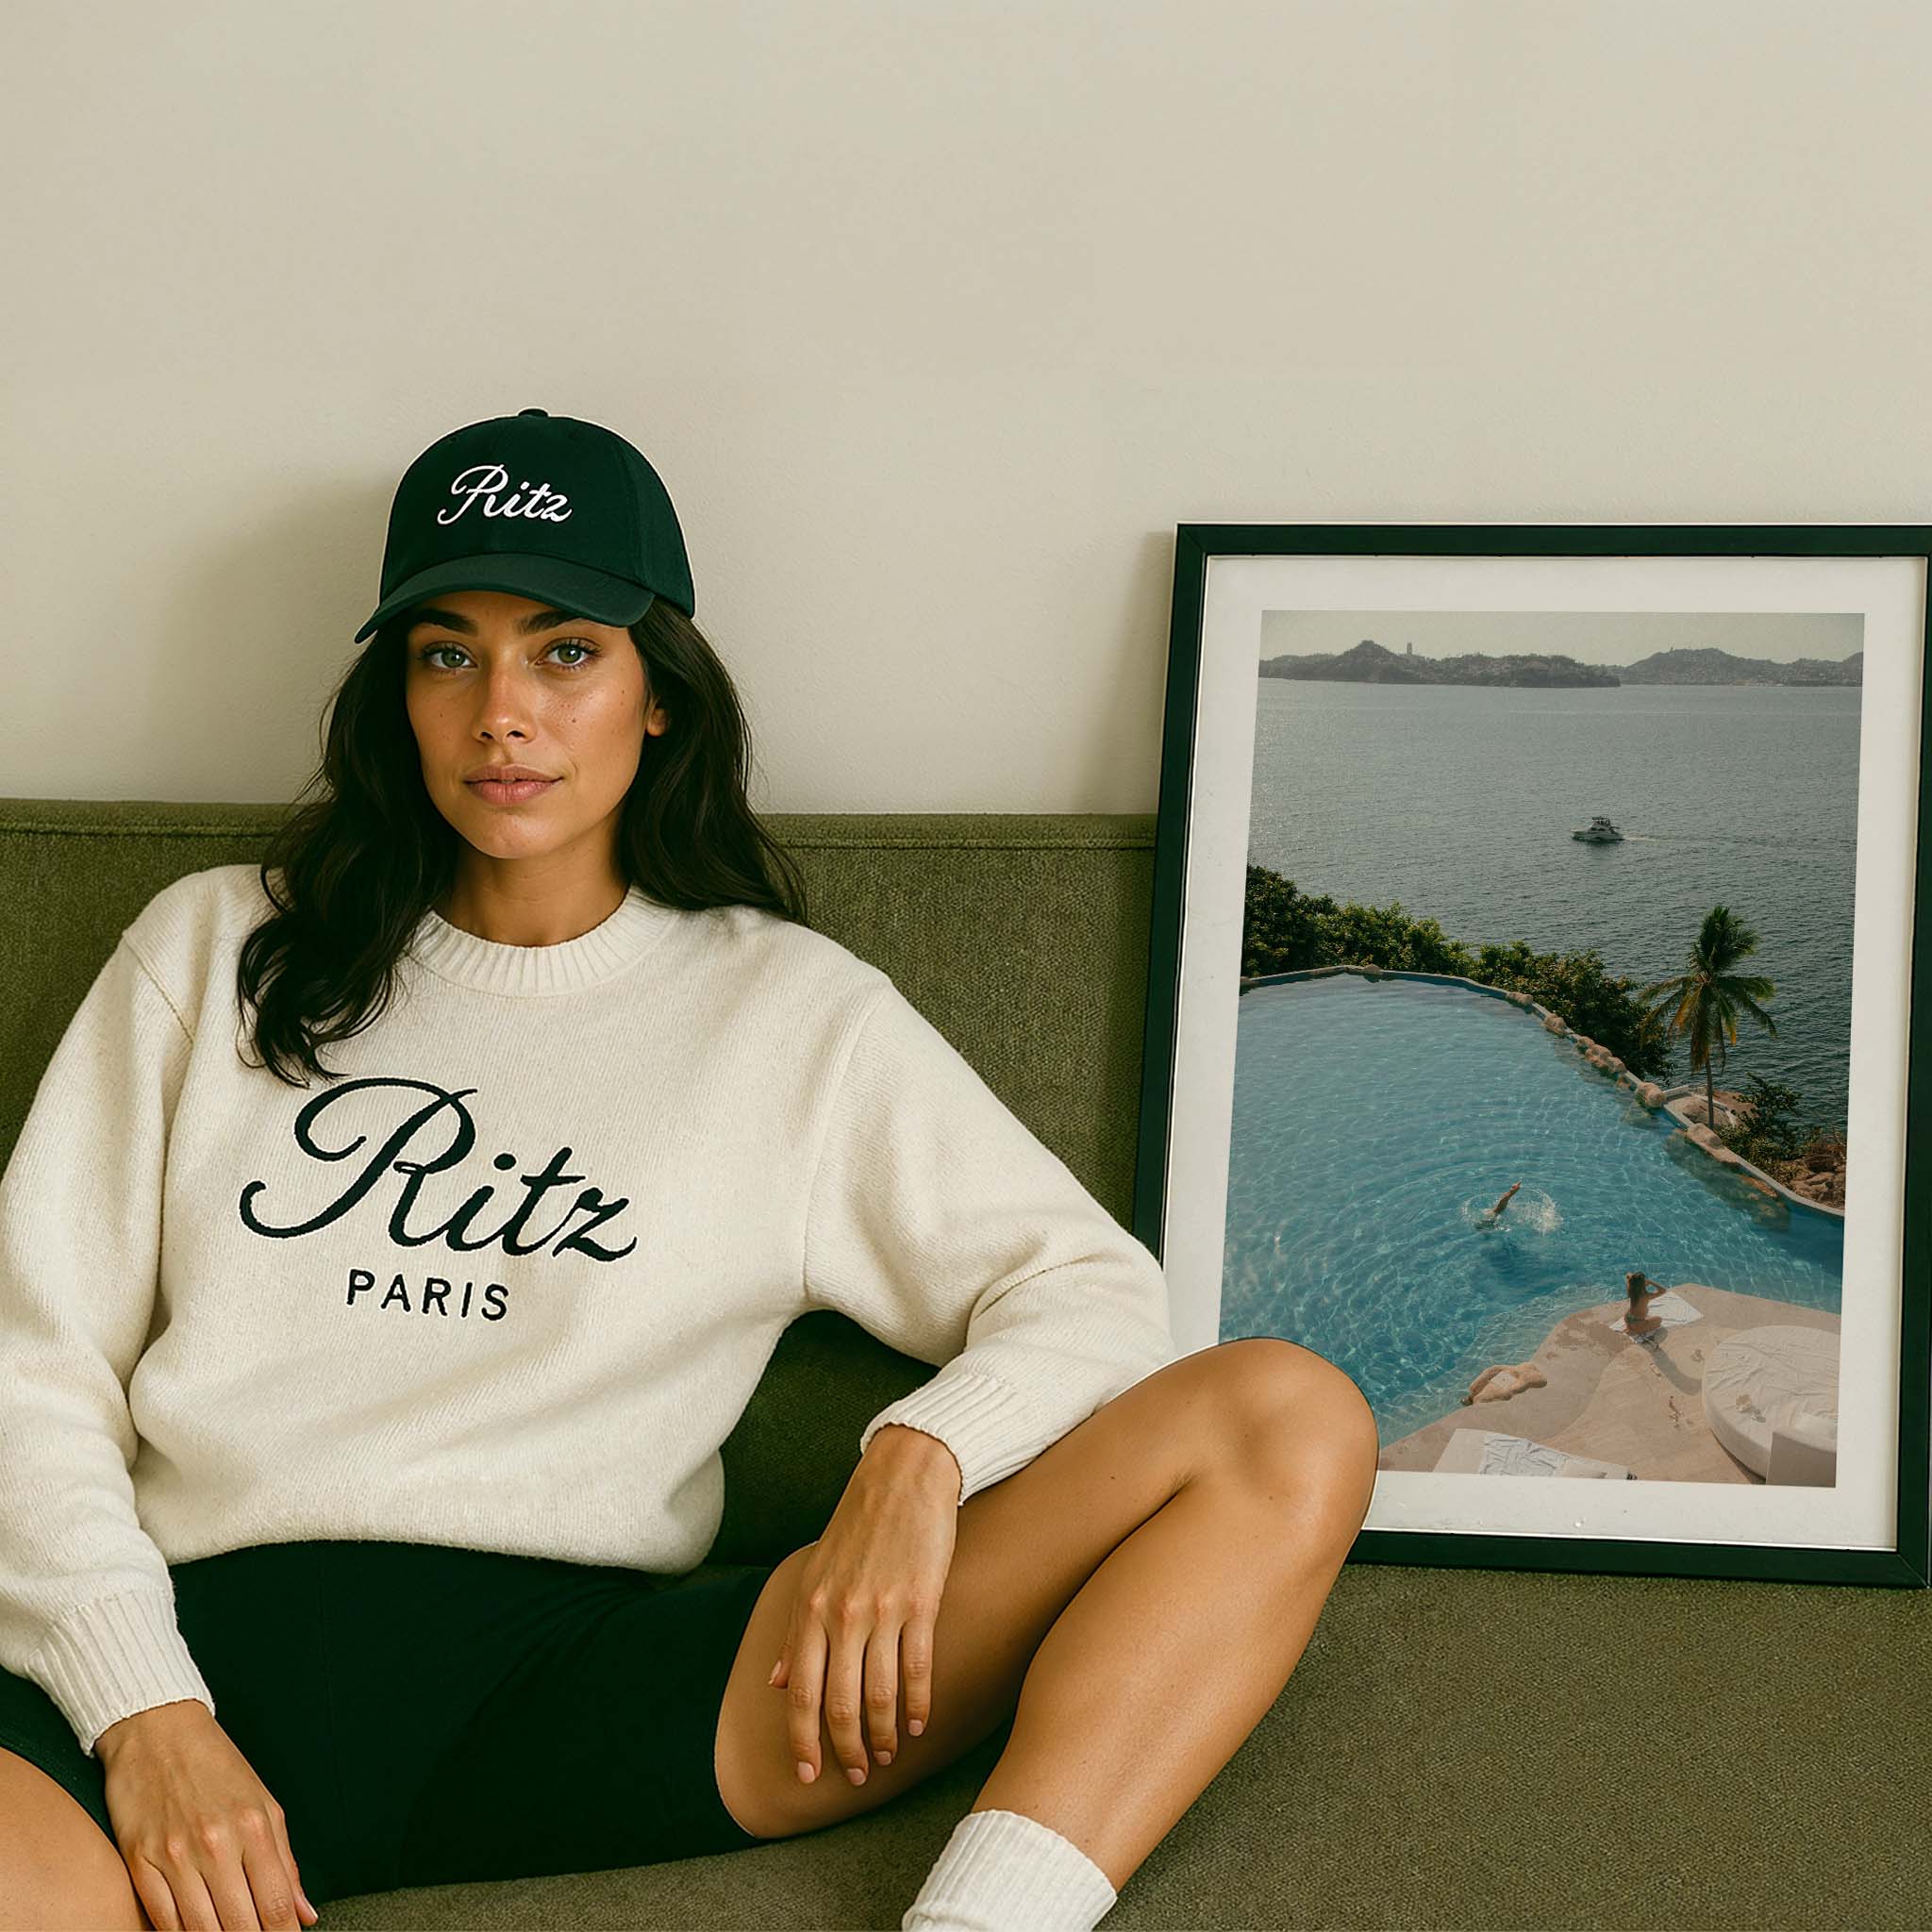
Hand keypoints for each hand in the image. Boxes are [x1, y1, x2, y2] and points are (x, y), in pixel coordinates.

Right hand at [94, 1699, 318, 1928]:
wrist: (158, 1731)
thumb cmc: (217, 1766)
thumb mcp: (264, 1803)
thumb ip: (285, 1863)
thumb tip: (305, 1914)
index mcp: (255, 1827)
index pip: (276, 1905)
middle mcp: (216, 1844)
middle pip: (239, 1925)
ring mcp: (174, 1856)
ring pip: (199, 1930)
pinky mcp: (138, 1863)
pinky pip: (160, 1921)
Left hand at [768, 1424, 960, 1787]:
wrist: (903, 1478)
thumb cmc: (856, 1525)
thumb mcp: (813, 1574)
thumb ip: (795, 1632)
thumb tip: (777, 1683)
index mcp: (811, 1610)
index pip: (800, 1694)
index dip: (802, 1740)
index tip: (807, 1774)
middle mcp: (842, 1615)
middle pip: (839, 1703)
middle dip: (846, 1749)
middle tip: (857, 1774)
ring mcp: (883, 1611)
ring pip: (880, 1694)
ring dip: (884, 1735)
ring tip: (888, 1755)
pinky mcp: (921, 1603)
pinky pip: (918, 1668)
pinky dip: (918, 1704)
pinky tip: (920, 1725)